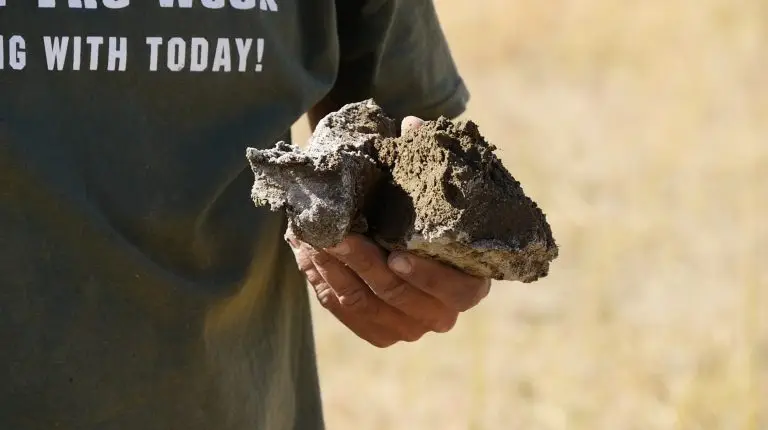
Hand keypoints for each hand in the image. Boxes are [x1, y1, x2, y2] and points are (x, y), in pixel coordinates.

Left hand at [286, 115, 490, 346]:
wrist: (402, 238)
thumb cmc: (421, 211)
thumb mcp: (427, 187)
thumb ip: (423, 161)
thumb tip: (411, 126)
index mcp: (470, 282)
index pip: (456, 290)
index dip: (426, 276)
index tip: (395, 255)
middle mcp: (443, 313)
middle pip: (399, 298)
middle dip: (363, 265)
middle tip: (336, 236)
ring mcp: (409, 327)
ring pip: (364, 305)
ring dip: (335, 271)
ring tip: (311, 239)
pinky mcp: (379, 332)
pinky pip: (345, 313)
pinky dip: (323, 283)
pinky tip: (308, 253)